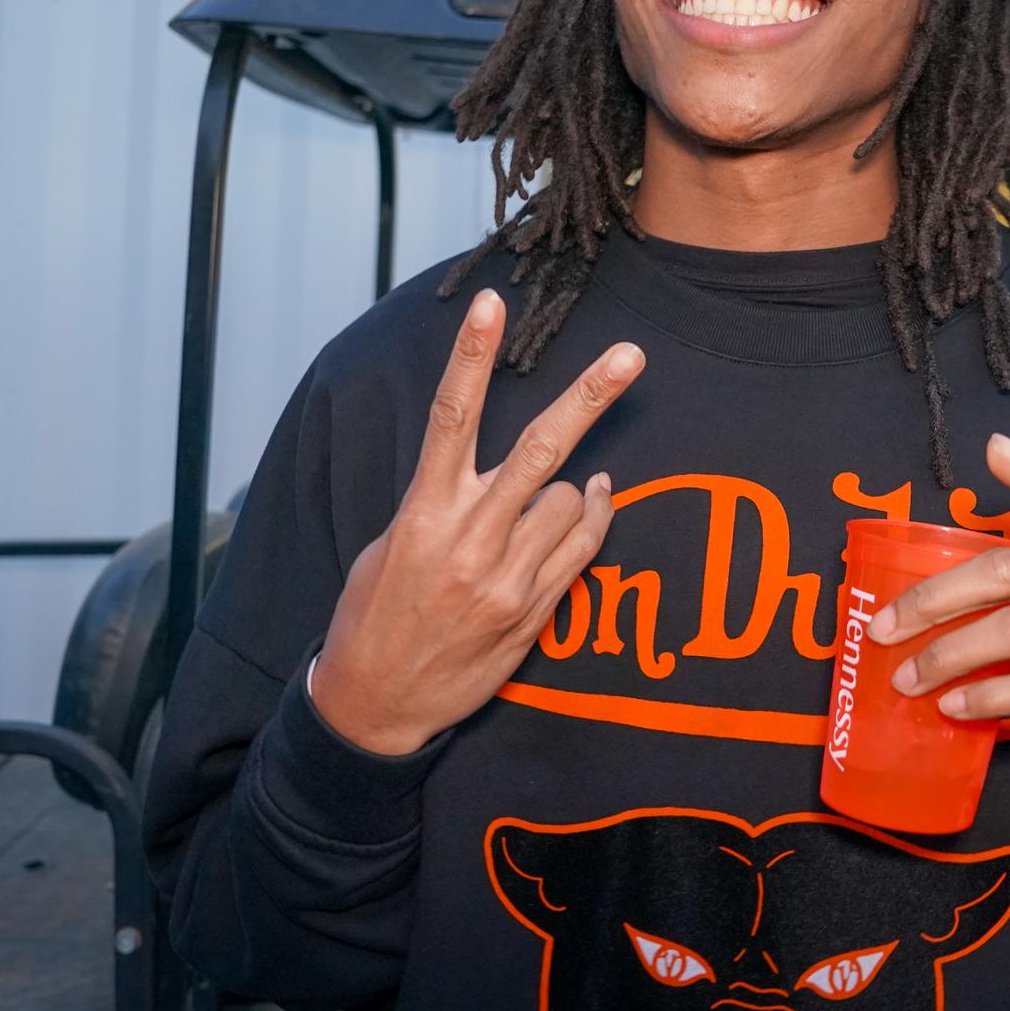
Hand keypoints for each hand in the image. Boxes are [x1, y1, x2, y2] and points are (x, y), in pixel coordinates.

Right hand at [308, 288, 643, 755]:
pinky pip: (585, 545)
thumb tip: (501, 471)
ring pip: (569, 497)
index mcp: (423, 513)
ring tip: (530, 512)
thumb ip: (443, 500)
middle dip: (589, 397)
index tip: (490, 305)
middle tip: (631, 355)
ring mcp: (508, 578)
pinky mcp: (534, 611)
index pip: (452, 418)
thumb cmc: (377, 614)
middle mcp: (470, 539)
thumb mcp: (392, 545)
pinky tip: (589, 504)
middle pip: (539, 450)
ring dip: (563, 491)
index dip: (471, 356)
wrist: (378, 705)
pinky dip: (592, 517)